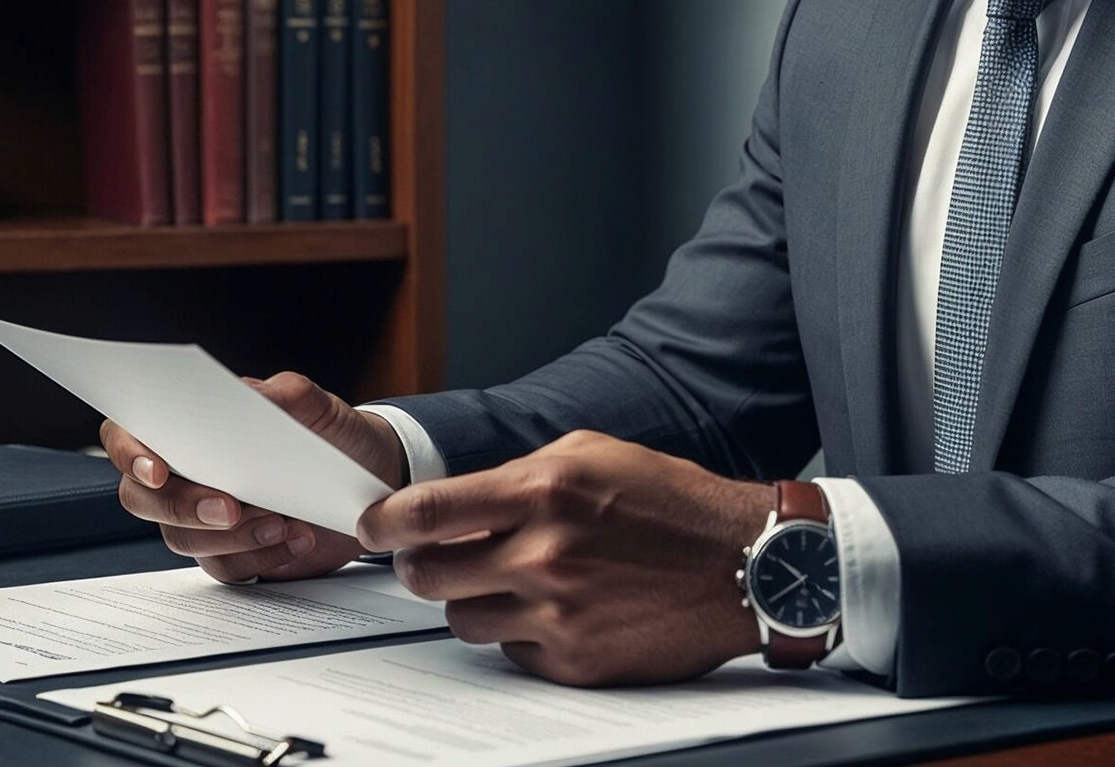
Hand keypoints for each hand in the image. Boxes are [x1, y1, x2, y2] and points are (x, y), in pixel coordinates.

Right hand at [101, 372, 406, 582]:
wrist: (372, 483)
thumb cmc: (335, 436)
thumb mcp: (323, 408)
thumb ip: (292, 395)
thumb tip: (260, 393)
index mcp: (192, 425)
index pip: (129, 434)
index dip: (130, 453)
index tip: (158, 470)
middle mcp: (188, 473)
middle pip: (143, 498)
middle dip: (183, 507)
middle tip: (229, 508)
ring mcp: (204, 518)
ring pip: (182, 539)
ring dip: (232, 536)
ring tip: (283, 522)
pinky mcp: (231, 554)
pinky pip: (226, 567)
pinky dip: (262, 556)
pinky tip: (297, 539)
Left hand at [358, 430, 770, 685]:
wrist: (740, 564)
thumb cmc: (673, 503)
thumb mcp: (592, 453)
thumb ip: (519, 474)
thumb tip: (463, 500)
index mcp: (543, 489)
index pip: (428, 512)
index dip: (384, 522)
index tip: (374, 526)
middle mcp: (544, 553)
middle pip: (427, 576)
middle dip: (415, 567)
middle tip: (426, 560)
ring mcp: (558, 612)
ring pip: (462, 620)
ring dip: (469, 600)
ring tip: (505, 582)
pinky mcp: (575, 660)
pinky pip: (511, 651)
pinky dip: (519, 631)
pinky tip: (553, 608)